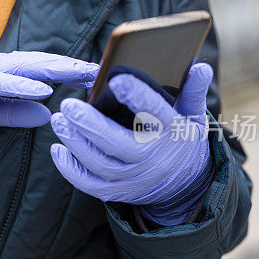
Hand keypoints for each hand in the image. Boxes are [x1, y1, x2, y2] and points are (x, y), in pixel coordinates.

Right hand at [0, 51, 97, 134]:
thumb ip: (16, 112)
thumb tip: (47, 114)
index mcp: (4, 72)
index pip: (43, 69)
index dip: (69, 71)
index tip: (95, 76)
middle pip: (41, 62)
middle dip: (71, 66)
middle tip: (99, 69)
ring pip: (26, 66)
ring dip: (55, 69)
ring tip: (80, 73)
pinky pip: (1, 82)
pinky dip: (23, 84)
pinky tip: (44, 89)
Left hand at [49, 63, 213, 207]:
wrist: (185, 185)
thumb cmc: (180, 138)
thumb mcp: (193, 116)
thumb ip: (193, 91)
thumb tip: (201, 65)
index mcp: (171, 133)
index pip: (156, 114)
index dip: (137, 97)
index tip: (116, 79)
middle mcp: (152, 158)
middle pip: (119, 143)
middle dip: (91, 125)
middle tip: (68, 105)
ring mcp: (134, 179)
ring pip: (100, 164)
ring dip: (76, 143)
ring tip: (58, 120)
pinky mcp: (118, 192)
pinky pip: (90, 185)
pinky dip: (71, 170)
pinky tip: (58, 149)